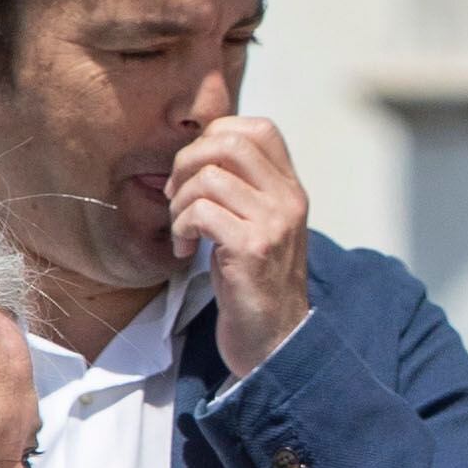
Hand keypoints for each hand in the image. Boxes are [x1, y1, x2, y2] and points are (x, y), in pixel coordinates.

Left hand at [171, 119, 310, 375]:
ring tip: (182, 229)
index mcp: (290, 189)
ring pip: (209, 178)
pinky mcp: (252, 248)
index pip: (258, 128)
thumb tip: (198, 151)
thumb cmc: (253, 282)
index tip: (197, 170)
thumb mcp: (258, 225)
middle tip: (177, 195)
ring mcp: (273, 223)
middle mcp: (288, 200)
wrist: (272, 338)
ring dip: (180, 202)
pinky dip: (182, 228)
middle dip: (188, 163)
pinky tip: (185, 250)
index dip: (215, 136)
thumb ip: (243, 187)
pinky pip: (202, 212)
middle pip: (230, 142)